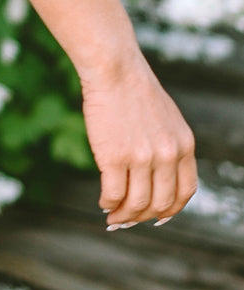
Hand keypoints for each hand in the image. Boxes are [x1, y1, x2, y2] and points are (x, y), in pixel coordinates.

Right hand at [79, 52, 196, 228]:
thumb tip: (159, 175)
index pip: (185, 192)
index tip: (158, 216)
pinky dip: (108, 204)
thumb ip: (169, 145)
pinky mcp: (114, 157)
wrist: (114, 69)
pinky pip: (113, 193)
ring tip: (113, 217)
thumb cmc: (134, 89)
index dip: (171, 209)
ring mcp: (141, 158)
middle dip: (143, 217)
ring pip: (136, 203)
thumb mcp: (167, 118)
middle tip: (128, 220)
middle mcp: (167, 155)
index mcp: (184, 145)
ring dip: (123, 215)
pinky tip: (103, 202)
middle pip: (159, 202)